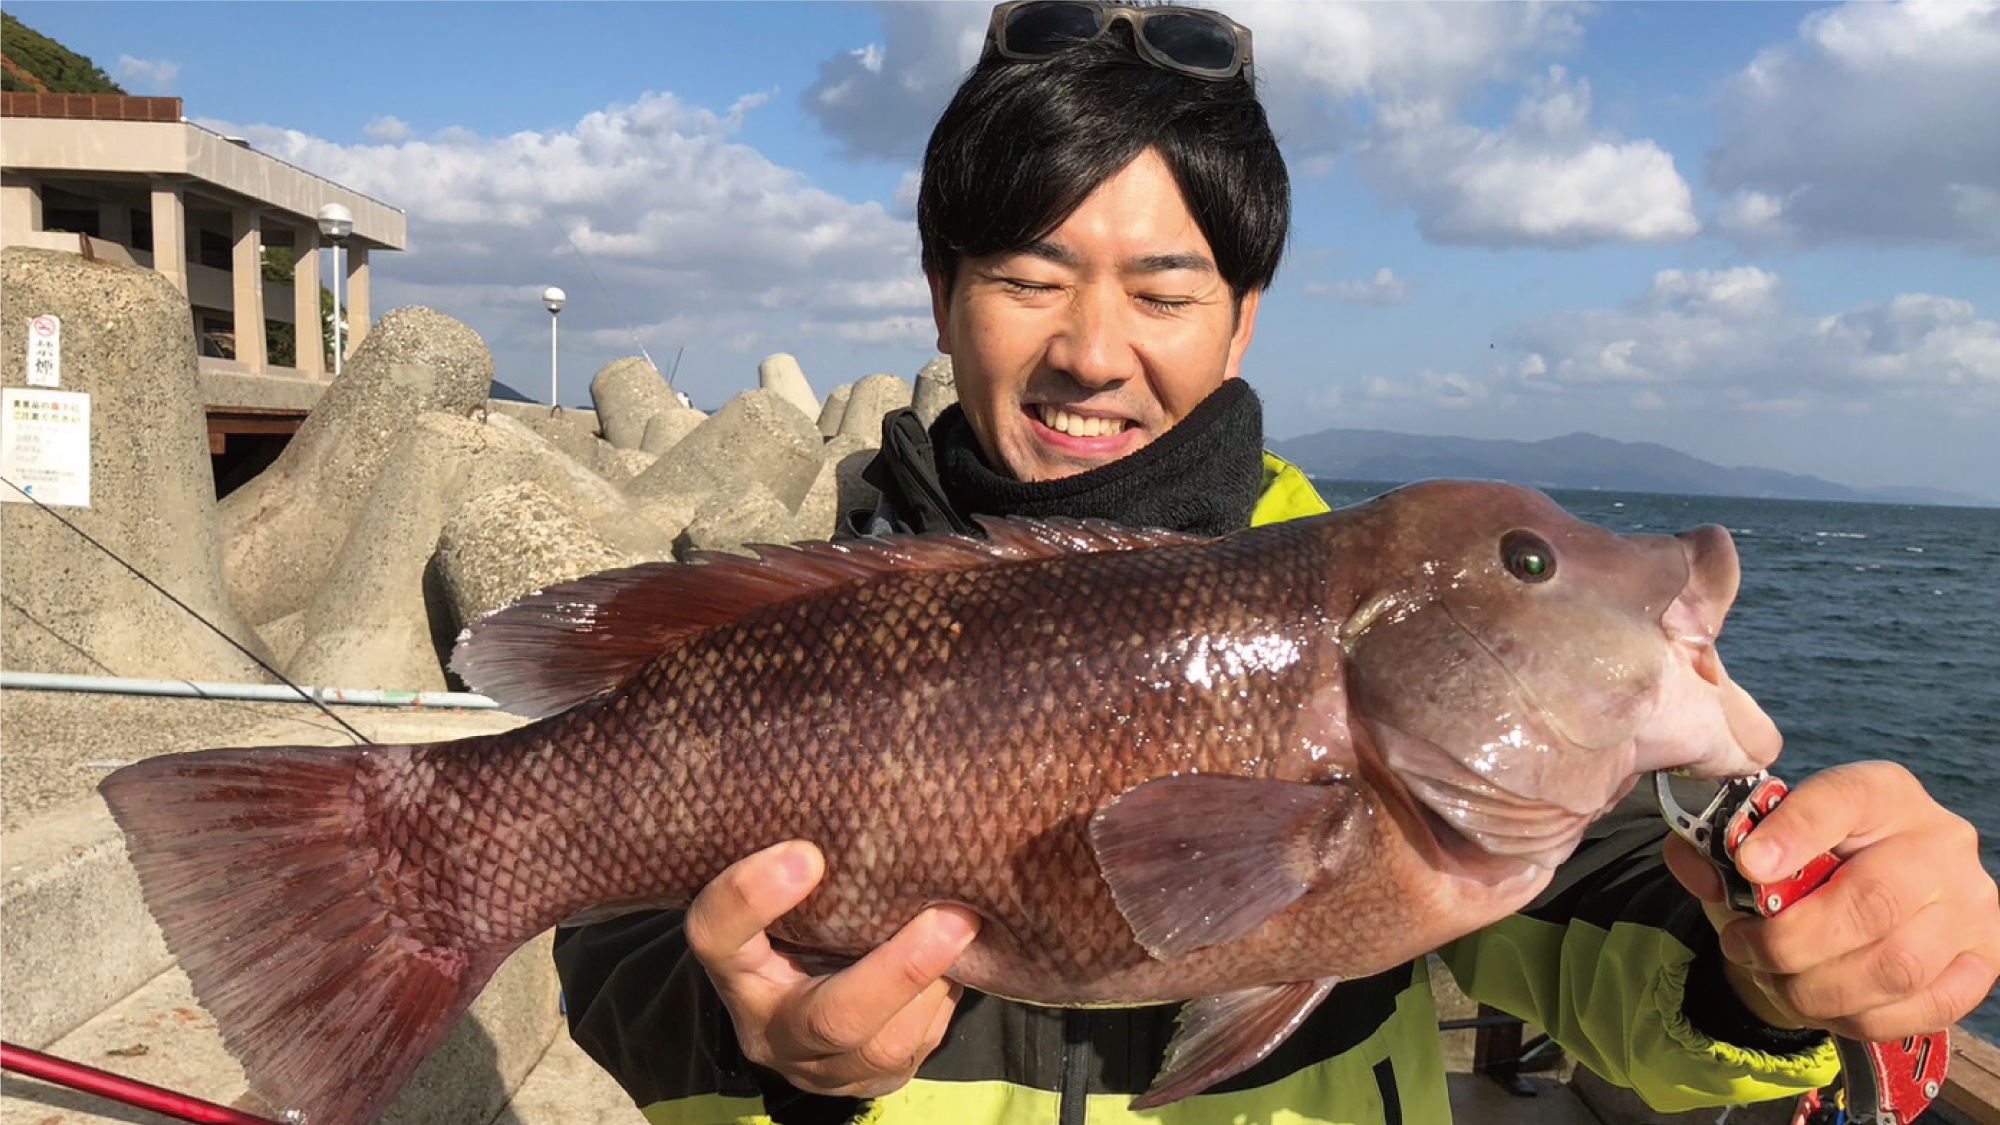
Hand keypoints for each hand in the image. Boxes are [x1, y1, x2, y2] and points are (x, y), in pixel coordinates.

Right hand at [684, 840, 980, 1098]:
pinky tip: (966, 955)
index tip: (806, 853)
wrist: (799, 1002)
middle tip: (952, 916)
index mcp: (733, 967)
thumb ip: (803, 858)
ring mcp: (824, 1067)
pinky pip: (916, 1048)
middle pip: (830, 1016)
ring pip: (886, 1043)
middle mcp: (769, 1028)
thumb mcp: (783, 892)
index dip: (750, 898)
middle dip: (898, 970)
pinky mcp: (873, 1080)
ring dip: (936, 985)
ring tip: (970, 926)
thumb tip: (866, 781)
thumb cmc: (796, 918)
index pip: (716, 935)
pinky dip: (944, 1000)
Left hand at [1664, 762, 1999, 1041]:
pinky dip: (1855, 1015)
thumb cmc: (1807, 864)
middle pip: (1873, 900)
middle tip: (1742, 945)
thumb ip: (1713, 845)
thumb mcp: (1760, 842)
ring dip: (1817, 986)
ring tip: (1772, 978)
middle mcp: (1941, 842)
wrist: (1869, 903)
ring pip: (1896, 965)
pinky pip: (1918, 1009)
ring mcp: (1972, 906)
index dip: (1794, 833)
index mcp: (1883, 793)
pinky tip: (1817, 1001)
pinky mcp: (1982, 963)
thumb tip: (1695, 866)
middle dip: (1792, 939)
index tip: (1748, 864)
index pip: (1843, 801)